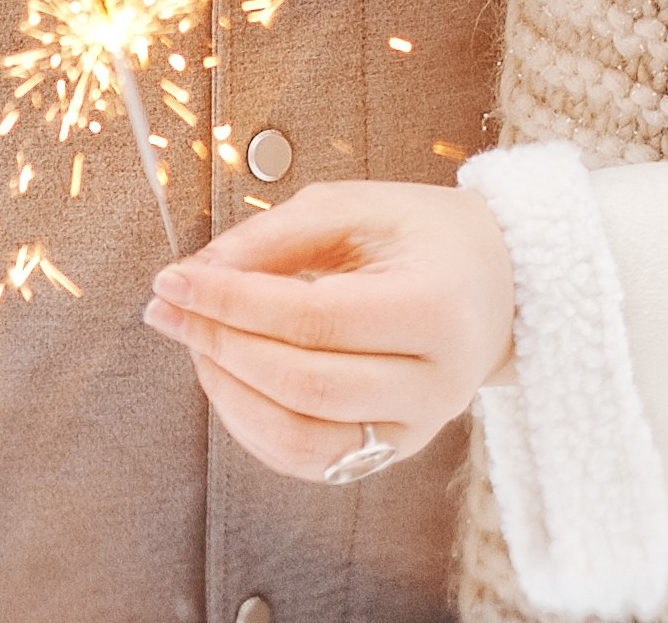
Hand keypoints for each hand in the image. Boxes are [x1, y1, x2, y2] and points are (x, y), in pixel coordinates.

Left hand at [143, 180, 514, 481]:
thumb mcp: (360, 207)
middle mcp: (435, 382)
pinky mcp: (395, 451)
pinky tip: (229, 382)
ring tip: (196, 342)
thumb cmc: (428, 236)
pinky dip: (255, 428)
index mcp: (435, 306)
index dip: (233, 301)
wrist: (498, 281)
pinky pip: (310, 461)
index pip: (314, 317)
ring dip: (229, 394)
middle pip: (303, 381)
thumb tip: (201, 269)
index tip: (174, 279)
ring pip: (301, 438)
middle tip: (169, 307)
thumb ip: (277, 235)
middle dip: (220, 343)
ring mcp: (418, 429)